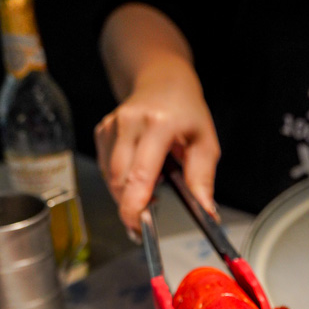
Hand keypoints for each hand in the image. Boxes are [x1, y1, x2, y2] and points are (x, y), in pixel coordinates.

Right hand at [95, 56, 219, 234]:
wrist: (163, 80)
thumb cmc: (187, 112)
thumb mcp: (205, 143)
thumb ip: (202, 179)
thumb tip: (206, 213)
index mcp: (158, 125)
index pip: (139, 174)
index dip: (135, 206)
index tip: (139, 228)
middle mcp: (130, 122)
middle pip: (119, 180)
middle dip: (130, 207)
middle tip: (147, 222)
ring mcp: (112, 125)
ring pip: (110, 178)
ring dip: (126, 195)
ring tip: (149, 193)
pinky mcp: (102, 131)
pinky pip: (105, 168)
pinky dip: (120, 181)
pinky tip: (138, 176)